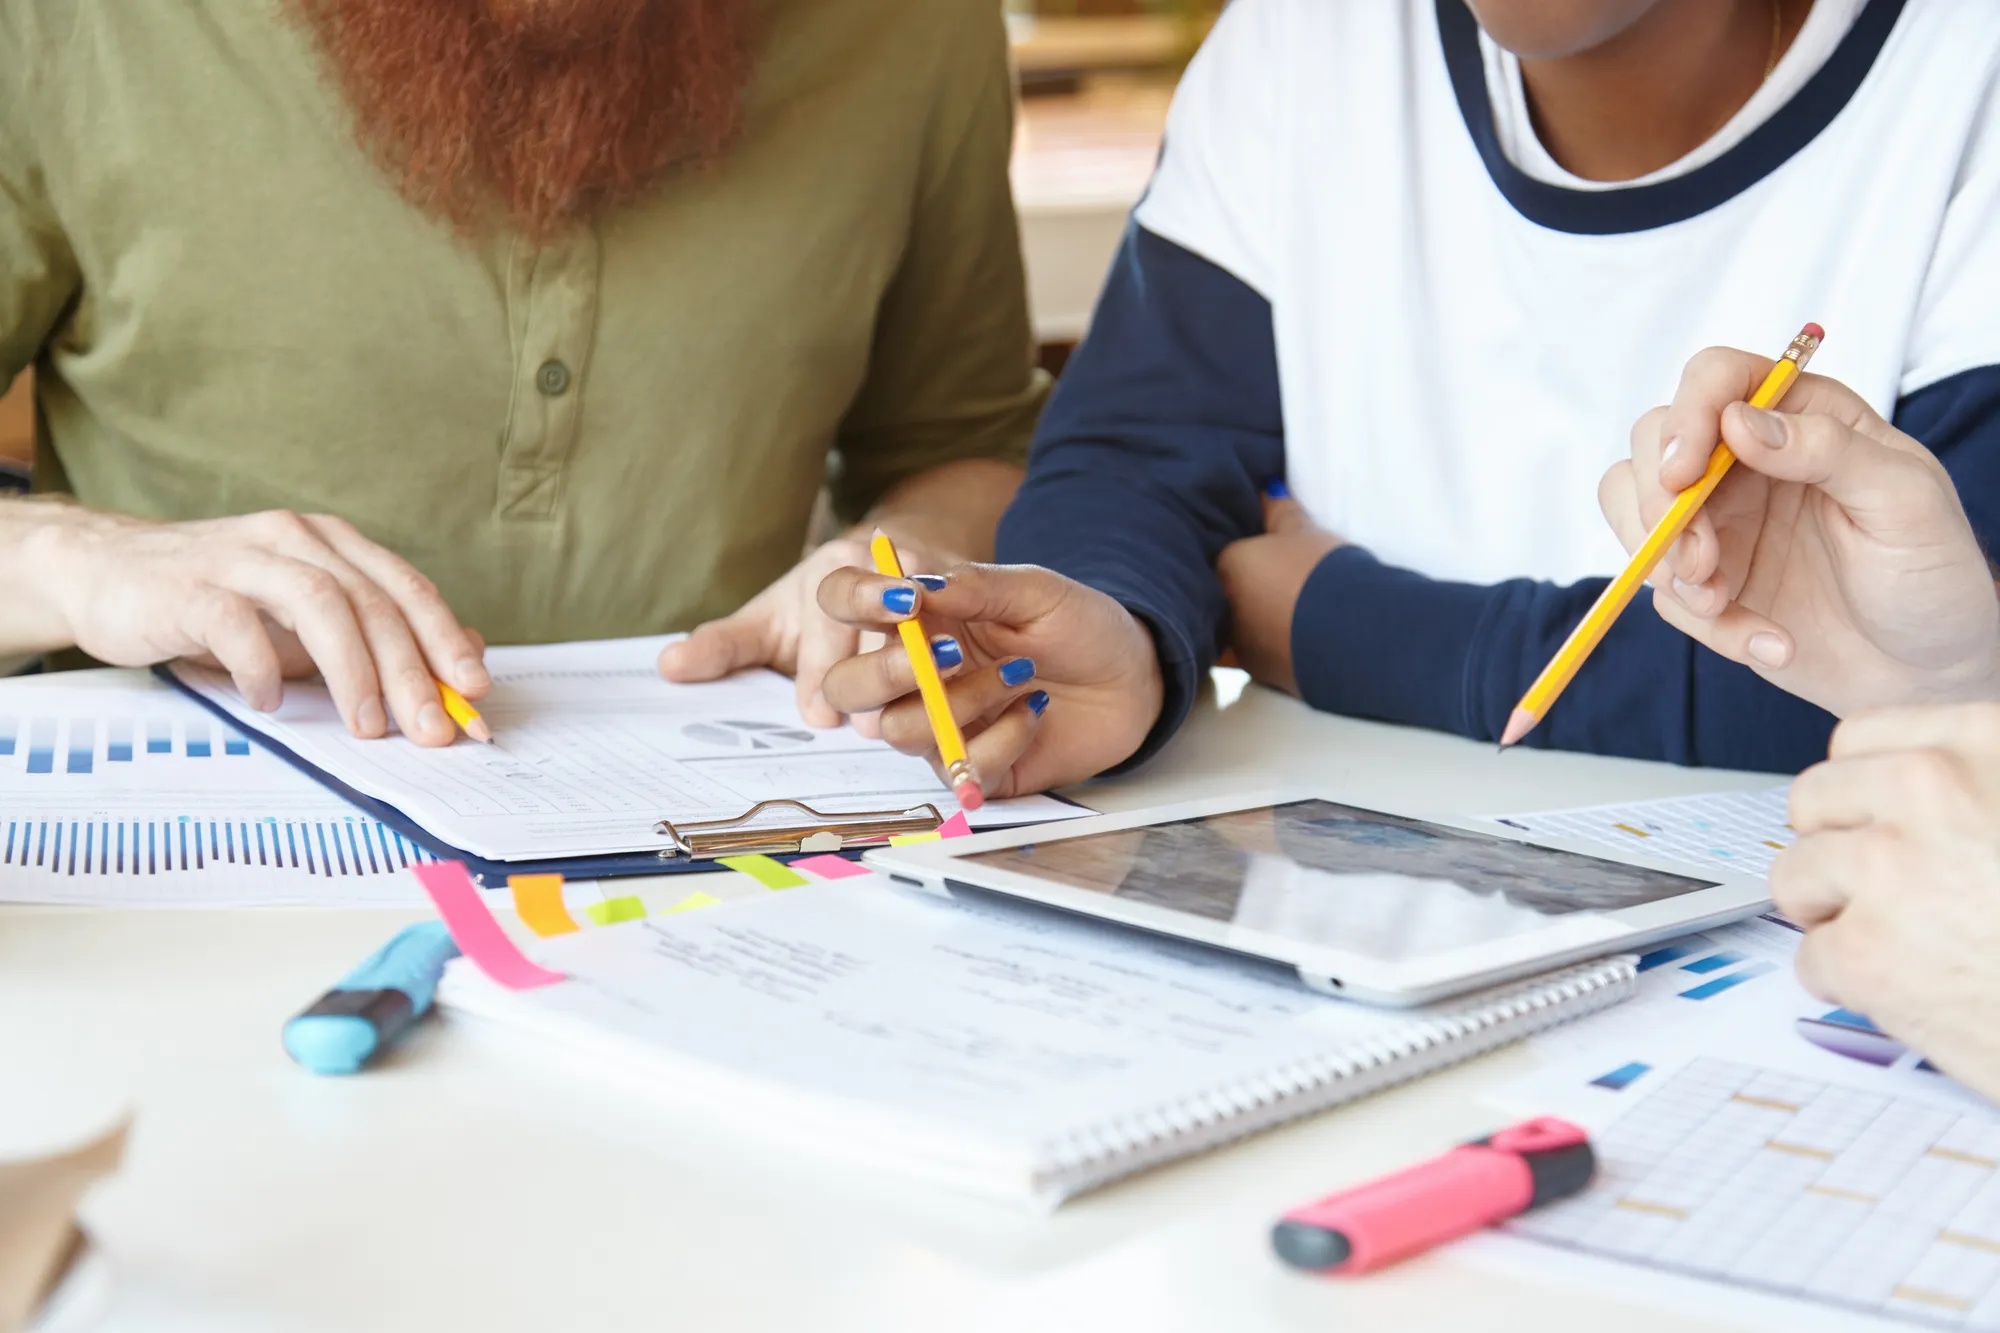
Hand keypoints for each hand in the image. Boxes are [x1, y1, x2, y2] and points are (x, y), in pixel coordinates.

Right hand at [30, 506, 486, 744]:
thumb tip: (466, 659)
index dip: (446, 641)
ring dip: (352, 671)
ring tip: (367, 725)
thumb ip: (377, 635)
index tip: (474, 692)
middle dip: (410, 671)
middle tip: (431, 728)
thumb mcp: (307, 622)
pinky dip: (262, 669)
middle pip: (371, 602)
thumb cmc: (217, 603)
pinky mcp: (189, 587)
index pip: (406, 590)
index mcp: (331, 543)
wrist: (105, 574)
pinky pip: (238, 626)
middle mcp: (294, 539)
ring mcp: (241, 557)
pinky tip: (271, 703)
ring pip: (319, 604)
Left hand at [658, 533, 952, 731]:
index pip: (830, 609)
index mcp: (835, 571)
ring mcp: (939, 585)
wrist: (897, 569)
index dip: (823, 663)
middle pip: (884, 624)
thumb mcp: (773, 622)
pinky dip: (978, 679)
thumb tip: (669, 665)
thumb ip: (728, 646)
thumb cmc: (823, 608)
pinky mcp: (976, 606)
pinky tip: (978, 712)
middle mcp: (889, 571)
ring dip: (933, 678)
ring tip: (926, 717)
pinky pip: (979, 641)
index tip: (815, 714)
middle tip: (867, 726)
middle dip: (878, 671)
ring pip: (937, 632)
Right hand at [812, 562, 1164, 796]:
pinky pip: (958, 765)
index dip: (853, 600)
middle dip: (888, 671)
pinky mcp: (971, 765)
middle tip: (950, 654)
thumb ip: (976, 586)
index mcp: (917, 618)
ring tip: (1021, 674)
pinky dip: (1002, 738)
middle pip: (847, 686)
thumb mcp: (1034, 590)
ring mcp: (939, 723)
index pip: (843, 603)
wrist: (1132, 676)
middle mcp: (914, 673)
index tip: (902, 600)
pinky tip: (1034, 713)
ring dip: (961, 701)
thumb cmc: (1078, 626)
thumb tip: (919, 586)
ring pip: (900, 729)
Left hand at [1214, 485, 1342, 694]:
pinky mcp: (1259, 671)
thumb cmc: (1321, 572)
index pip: (1227, 553)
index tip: (1273, 552)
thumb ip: (1279, 509)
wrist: (1349, 634)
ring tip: (1292, 606)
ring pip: (1241, 622)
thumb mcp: (1303, 530)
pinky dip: (1273, 640)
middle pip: (1228, 590)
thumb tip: (1267, 489)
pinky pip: (1260, 648)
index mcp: (1226, 566)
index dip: (1250, 551)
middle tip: (1283, 577)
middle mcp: (1221, 606)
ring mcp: (1238, 643)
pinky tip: (1296, 632)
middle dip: (1248, 585)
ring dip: (1258, 616)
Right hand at [1600, 347, 1999, 716]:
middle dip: (1658, 505)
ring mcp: (1720, 520)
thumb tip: (1739, 421)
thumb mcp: (1903, 502)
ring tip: (1721, 604)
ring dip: (1663, 564)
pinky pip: (1664, 592)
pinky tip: (1769, 644)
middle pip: (1653, 441)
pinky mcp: (1705, 579)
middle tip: (1698, 562)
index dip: (1686, 415)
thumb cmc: (1933, 576)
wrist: (1926, 674)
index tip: (1682, 475)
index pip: (1716, 378)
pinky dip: (1708, 625)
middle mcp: (1748, 460)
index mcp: (1803, 417)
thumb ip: (1828, 450)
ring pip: (1633, 510)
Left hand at [1772, 704, 1999, 1101]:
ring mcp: (1889, 870)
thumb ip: (1980, 786)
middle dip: (1835, 849)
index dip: (1861, 790)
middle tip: (1881, 890)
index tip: (1877, 820)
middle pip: (1811, 801)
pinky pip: (1810, 957)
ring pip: (1795, 876)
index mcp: (1986, 747)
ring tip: (1904, 943)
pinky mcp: (1865, 954)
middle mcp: (1931, 793)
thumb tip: (1926, 783)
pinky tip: (1913, 992)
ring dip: (1835, 915)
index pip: (1859, 738)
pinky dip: (1850, 984)